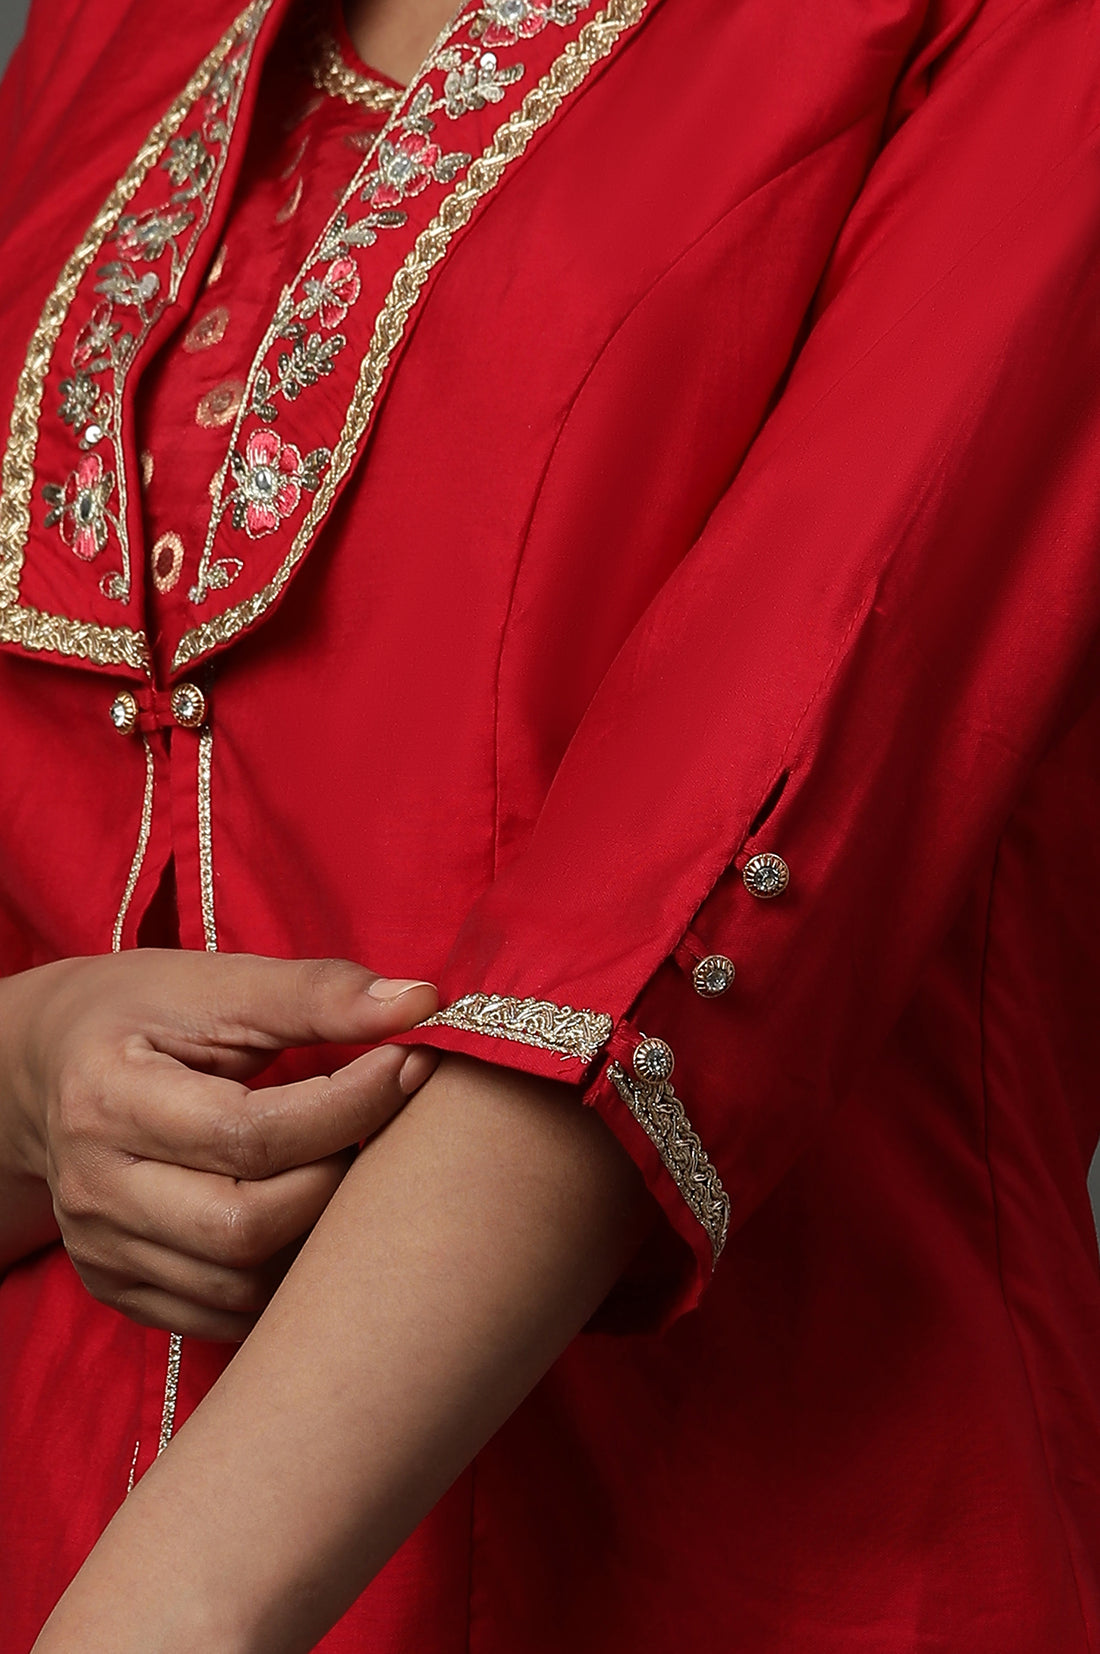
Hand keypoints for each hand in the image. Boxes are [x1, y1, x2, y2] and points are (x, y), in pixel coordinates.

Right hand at [0, 951, 437, 1339]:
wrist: (54, 1066)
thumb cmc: (147, 1013)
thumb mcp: (218, 982)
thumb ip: (315, 993)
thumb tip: (423, 1002)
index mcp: (107, 1098)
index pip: (251, 1134)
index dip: (351, 1104)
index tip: (412, 1063)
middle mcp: (92, 1190)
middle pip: (247, 1226)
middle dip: (338, 1176)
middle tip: (382, 1125)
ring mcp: (101, 1252)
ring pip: (243, 1284)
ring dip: (321, 1233)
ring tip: (349, 1164)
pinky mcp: (119, 1290)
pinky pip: (226, 1315)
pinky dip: (286, 1276)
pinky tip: (312, 1216)